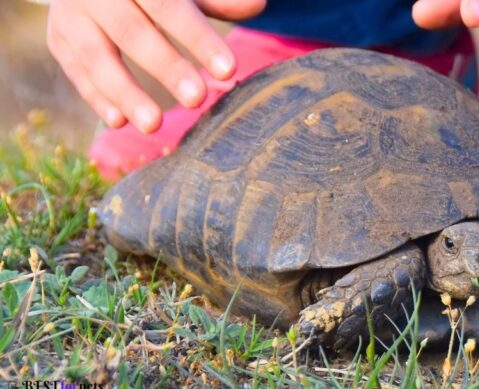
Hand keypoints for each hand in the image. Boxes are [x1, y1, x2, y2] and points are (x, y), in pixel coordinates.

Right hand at [47, 0, 265, 132]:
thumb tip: (258, 5)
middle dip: (166, 67)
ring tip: (155, 125)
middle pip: (133, 31)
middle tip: (198, 99)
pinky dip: (97, 98)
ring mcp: (72, 14)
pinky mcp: (58, 38)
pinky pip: (76, 71)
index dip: (199, 39)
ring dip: (126, 93)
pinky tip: (120, 122)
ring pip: (96, 56)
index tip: (229, 70)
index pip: (169, 6)